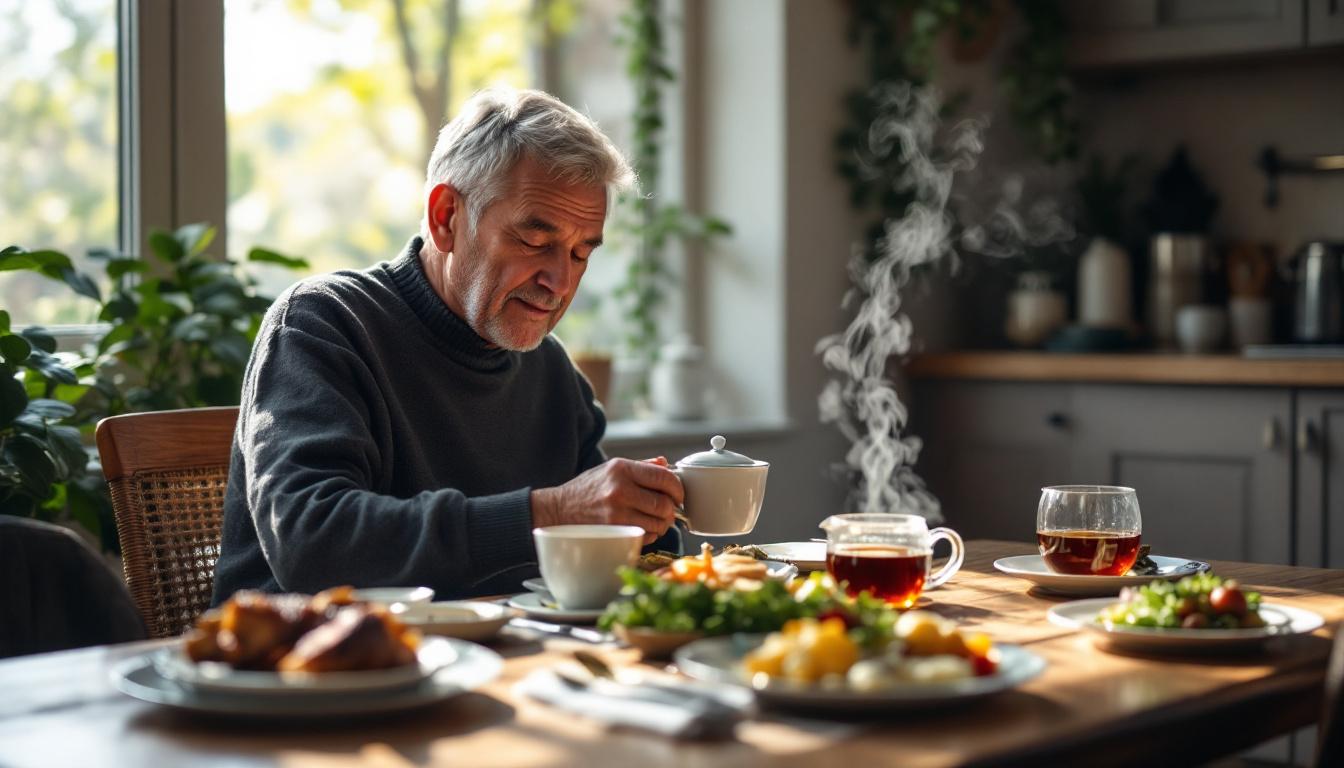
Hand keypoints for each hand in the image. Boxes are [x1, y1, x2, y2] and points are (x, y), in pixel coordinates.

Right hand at [531, 457, 683, 544]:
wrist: (559, 509)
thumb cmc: (588, 488)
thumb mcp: (611, 468)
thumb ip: (641, 465)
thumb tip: (666, 464)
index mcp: (622, 469)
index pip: (664, 478)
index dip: (677, 488)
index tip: (677, 494)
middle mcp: (620, 490)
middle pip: (664, 504)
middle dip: (672, 508)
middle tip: (669, 509)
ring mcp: (616, 513)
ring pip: (658, 523)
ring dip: (663, 523)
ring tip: (657, 519)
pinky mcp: (614, 531)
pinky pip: (646, 536)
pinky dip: (651, 534)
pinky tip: (643, 527)